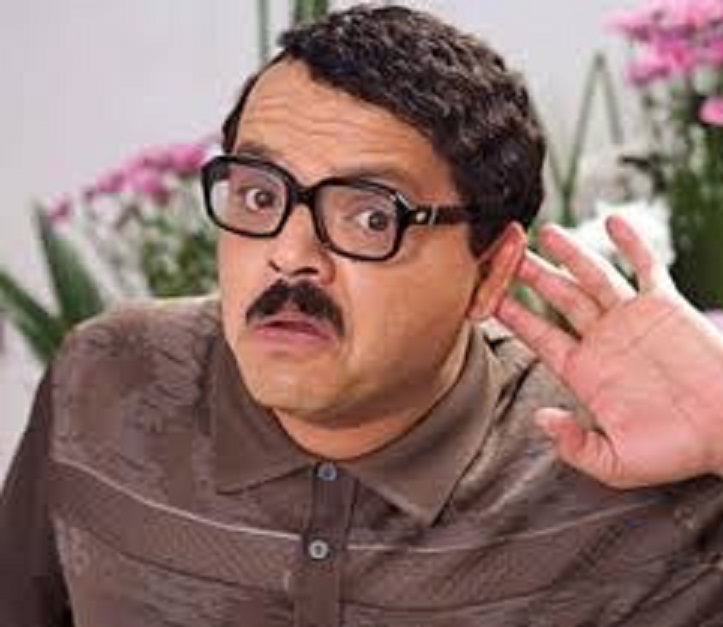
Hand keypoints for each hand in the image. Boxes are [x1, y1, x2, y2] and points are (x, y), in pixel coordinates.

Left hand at [497, 215, 722, 487]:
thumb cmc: (676, 450)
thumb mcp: (617, 462)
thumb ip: (575, 445)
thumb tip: (541, 419)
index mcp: (584, 371)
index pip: (539, 335)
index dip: (514, 314)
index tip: (488, 295)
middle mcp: (602, 339)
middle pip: (559, 298)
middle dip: (533, 275)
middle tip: (508, 252)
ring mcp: (633, 319)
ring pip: (593, 277)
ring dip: (571, 253)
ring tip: (547, 231)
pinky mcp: (666, 307)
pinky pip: (646, 267)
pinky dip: (631, 243)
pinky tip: (613, 220)